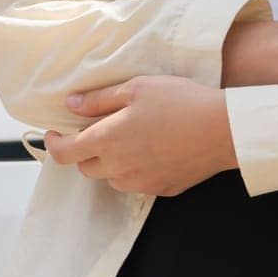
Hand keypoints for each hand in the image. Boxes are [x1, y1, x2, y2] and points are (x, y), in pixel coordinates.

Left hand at [46, 75, 233, 195]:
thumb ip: (100, 99)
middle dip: (87, 150)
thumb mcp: (138, 87)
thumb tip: (70, 105)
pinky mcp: (160, 189)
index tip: (55, 133)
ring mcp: (139, 182)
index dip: (53, 143)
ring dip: (113, 161)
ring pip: (111, 177)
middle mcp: (118, 167)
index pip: (64, 153)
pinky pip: (137, 183)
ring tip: (135, 139)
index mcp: (107, 140)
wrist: (224, 129)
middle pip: (86, 167)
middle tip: (104, 130)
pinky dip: (137, 169)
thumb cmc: (182, 101)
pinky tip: (157, 150)